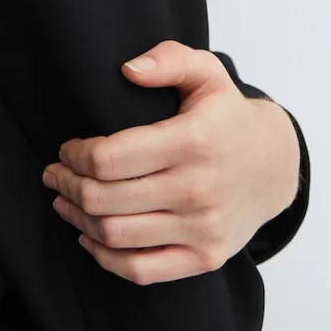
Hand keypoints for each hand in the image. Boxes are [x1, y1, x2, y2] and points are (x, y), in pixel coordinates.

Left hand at [41, 40, 299, 284]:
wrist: (274, 166)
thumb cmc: (227, 117)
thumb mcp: (206, 73)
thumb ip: (169, 60)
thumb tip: (128, 69)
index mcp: (193, 140)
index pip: (109, 158)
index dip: (75, 156)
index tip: (66, 149)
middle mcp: (197, 188)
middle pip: (104, 198)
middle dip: (68, 185)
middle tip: (55, 175)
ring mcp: (202, 228)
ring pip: (115, 234)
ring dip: (78, 218)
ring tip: (64, 202)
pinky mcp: (205, 257)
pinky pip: (140, 270)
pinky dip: (105, 257)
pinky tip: (89, 237)